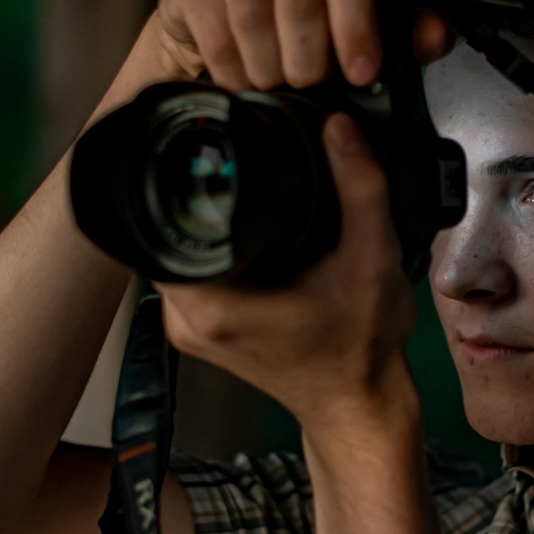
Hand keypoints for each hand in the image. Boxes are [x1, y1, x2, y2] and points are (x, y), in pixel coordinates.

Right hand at [155, 0, 382, 91]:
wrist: (222, 44)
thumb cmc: (298, 41)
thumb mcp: (358, 42)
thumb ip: (403, 37)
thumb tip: (436, 33)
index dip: (356, 23)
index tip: (360, 72)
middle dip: (309, 55)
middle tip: (310, 86)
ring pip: (253, 12)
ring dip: (268, 64)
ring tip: (274, 86)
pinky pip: (213, 26)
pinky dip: (231, 66)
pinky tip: (240, 81)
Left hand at [158, 111, 417, 436]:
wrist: (361, 405)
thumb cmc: (361, 351)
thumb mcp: (372, 259)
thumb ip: (360, 187)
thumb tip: (339, 129)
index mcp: (215, 308)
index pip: (162, 225)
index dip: (183, 184)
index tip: (212, 160)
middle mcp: (190, 323)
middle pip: (166, 235)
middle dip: (199, 201)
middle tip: (237, 175)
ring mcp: (193, 331)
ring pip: (179, 255)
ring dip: (205, 227)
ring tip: (245, 205)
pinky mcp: (205, 332)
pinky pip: (193, 276)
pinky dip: (215, 253)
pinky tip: (250, 240)